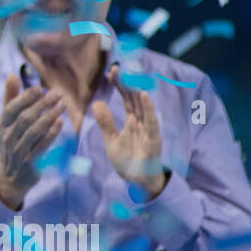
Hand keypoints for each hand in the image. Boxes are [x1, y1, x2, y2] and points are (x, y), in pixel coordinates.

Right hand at [0, 74, 64, 209]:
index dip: (26, 97)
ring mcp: (19, 150)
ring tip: (62, 104)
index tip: (40, 88)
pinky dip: (52, 132)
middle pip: (26, 117)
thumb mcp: (6, 122)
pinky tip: (60, 121)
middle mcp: (8, 137)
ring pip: (35, 130)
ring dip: (50, 115)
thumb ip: (10, 98)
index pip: (12, 108)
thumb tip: (11, 75)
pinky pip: (43, 144)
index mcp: (1, 125)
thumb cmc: (12, 141)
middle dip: (42, 104)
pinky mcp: (31, 162)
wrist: (11, 176)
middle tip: (57, 93)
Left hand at [92, 65, 165, 197]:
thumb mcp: (111, 140)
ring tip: (130, 75)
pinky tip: (143, 95)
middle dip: (127, 82)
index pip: (126, 98)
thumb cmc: (128, 162)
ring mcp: (149, 129)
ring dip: (136, 89)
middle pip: (134, 98)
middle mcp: (142, 122)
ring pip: (143, 105)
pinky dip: (148, 108)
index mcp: (132, 121)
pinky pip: (151, 121)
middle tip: (117, 67)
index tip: (110, 71)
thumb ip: (105, 122)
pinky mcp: (153, 139)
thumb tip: (97, 102)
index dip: (120, 84)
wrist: (137, 183)